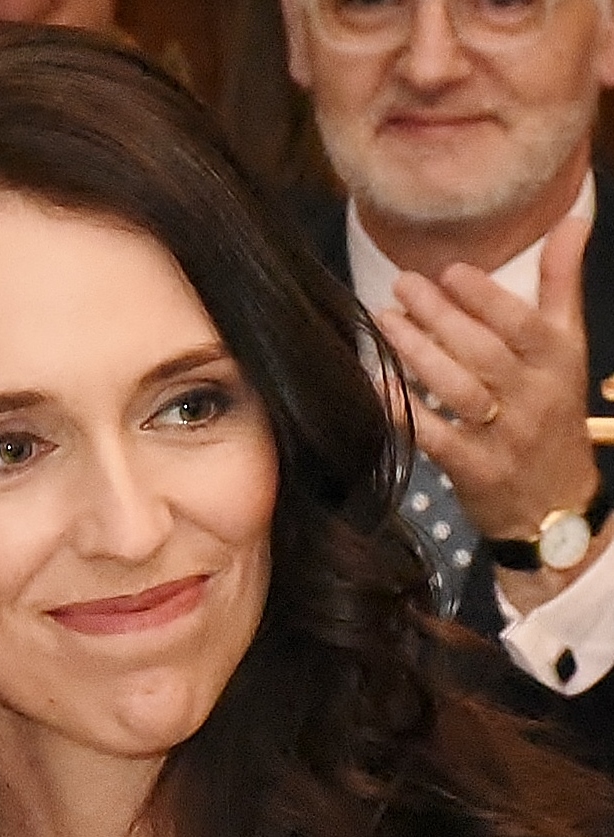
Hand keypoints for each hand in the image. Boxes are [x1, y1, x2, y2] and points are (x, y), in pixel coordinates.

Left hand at [376, 218, 598, 586]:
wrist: (556, 505)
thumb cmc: (552, 414)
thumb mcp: (568, 349)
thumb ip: (562, 284)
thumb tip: (573, 217)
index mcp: (556, 361)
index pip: (520, 323)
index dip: (484, 296)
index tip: (448, 272)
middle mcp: (532, 397)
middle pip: (482, 351)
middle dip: (439, 316)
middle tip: (401, 286)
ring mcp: (502, 437)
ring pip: (457, 389)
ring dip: (416, 353)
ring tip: (384, 321)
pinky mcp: (473, 470)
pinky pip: (435, 436)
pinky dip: (404, 410)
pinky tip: (376, 383)